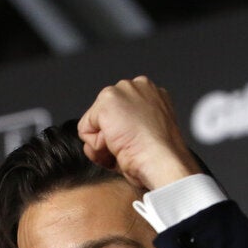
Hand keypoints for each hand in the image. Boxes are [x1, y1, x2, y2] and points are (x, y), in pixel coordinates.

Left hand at [77, 76, 202, 190]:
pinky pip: (85, 130)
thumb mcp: (149, 137)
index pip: (120, 114)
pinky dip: (96, 146)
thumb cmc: (160, 158)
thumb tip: (108, 135)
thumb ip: (131, 127)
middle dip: (111, 136)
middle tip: (130, 147)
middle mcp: (138, 86)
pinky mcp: (107, 101)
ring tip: (125, 148)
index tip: (137, 144)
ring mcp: (122, 91)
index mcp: (153, 94)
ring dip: (104, 143)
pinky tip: (117, 146)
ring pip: (95, 122)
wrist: (161, 161)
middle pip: (106, 116)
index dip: (123, 135)